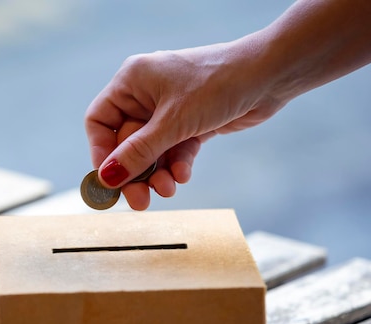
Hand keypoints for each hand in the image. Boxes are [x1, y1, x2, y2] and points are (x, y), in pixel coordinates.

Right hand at [85, 44, 285, 209]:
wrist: (270, 75)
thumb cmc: (217, 84)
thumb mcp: (172, 123)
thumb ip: (138, 153)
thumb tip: (106, 178)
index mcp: (132, 82)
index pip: (99, 122)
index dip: (101, 153)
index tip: (109, 180)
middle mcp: (146, 95)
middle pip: (126, 143)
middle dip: (136, 172)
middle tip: (140, 201)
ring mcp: (169, 110)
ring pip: (152, 151)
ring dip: (158, 173)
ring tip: (169, 189)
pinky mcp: (190, 123)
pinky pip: (174, 150)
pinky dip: (177, 165)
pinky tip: (184, 175)